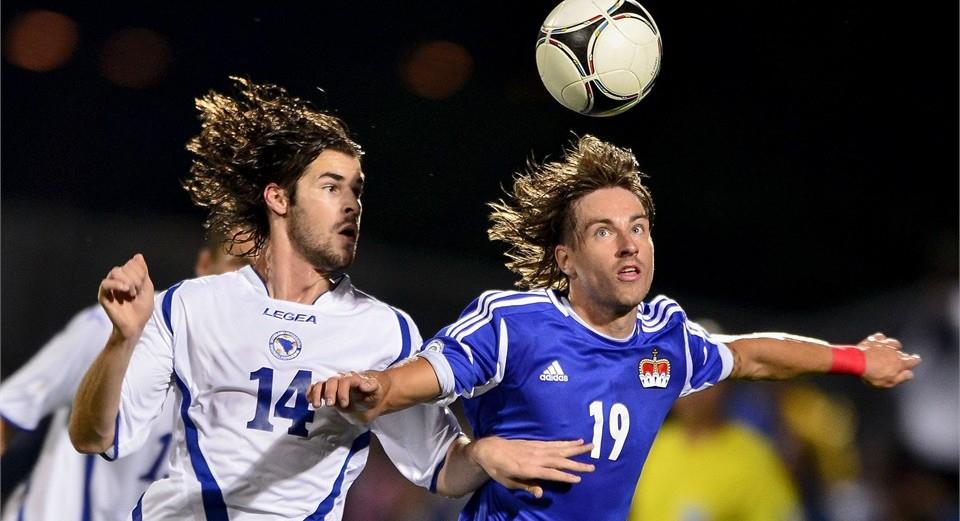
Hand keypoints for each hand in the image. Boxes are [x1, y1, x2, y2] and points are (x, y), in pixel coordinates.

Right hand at [99, 253, 154, 341]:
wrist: (135, 325)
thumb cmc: (142, 309)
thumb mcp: (147, 288)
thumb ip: (142, 272)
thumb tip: (138, 256)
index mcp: (129, 277)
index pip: (132, 263)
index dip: (140, 271)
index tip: (143, 284)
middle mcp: (118, 280)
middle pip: (124, 266)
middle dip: (135, 277)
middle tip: (137, 291)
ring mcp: (110, 287)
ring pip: (115, 272)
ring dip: (127, 280)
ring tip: (132, 292)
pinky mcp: (103, 295)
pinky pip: (105, 283)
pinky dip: (116, 283)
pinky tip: (125, 289)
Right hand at [307, 371, 383, 423]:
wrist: (370, 397)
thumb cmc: (373, 393)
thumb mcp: (377, 390)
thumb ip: (372, 386)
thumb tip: (364, 384)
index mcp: (354, 379)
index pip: (346, 381)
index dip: (343, 391)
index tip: (344, 404)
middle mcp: (342, 380)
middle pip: (332, 382)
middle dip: (329, 393)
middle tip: (330, 404)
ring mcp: (334, 386)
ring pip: (322, 384)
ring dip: (317, 393)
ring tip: (316, 405)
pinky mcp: (328, 392)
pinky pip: (316, 389)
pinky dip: (311, 393)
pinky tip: (309, 400)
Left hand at [466, 437, 594, 497]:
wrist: (490, 449)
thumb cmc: (498, 469)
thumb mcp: (508, 482)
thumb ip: (526, 486)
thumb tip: (540, 493)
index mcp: (529, 468)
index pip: (552, 473)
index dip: (565, 476)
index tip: (579, 478)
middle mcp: (536, 456)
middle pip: (560, 460)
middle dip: (577, 463)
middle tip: (592, 466)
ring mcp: (537, 448)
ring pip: (560, 448)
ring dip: (576, 448)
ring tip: (591, 446)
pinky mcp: (536, 442)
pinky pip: (554, 443)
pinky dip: (566, 442)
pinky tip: (576, 441)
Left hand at [858, 332, 920, 387]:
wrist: (857, 361)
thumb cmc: (872, 374)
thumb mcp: (888, 382)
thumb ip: (901, 378)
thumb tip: (910, 374)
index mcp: (899, 363)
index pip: (913, 360)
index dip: (915, 360)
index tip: (916, 359)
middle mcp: (894, 352)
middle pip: (902, 353)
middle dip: (902, 356)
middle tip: (899, 359)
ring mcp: (884, 344)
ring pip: (893, 343)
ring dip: (894, 346)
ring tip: (891, 349)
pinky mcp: (874, 340)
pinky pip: (880, 337)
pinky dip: (881, 339)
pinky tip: (878, 342)